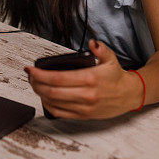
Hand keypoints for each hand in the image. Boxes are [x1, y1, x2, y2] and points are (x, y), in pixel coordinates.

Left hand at [24, 39, 143, 118]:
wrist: (129, 95)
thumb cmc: (116, 76)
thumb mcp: (111, 58)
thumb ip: (101, 49)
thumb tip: (93, 43)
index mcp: (90, 79)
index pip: (58, 78)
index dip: (40, 75)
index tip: (31, 69)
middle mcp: (86, 95)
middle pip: (52, 92)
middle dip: (36, 84)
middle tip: (29, 76)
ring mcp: (84, 107)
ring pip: (54, 103)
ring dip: (40, 94)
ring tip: (34, 84)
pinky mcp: (84, 116)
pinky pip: (61, 113)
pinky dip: (49, 105)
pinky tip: (45, 97)